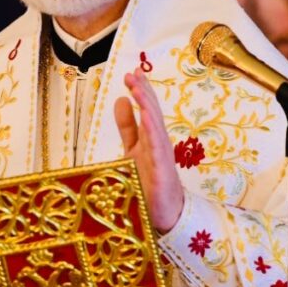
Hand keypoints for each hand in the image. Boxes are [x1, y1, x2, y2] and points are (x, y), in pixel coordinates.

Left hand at [114, 68, 184, 232]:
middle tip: (133, 72)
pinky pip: (158, 149)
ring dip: (146, 105)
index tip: (132, 71)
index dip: (140, 90)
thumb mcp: (133, 148)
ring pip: (155, 126)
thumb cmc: (150, 181)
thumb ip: (128, 126)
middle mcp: (158, 143)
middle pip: (151, 112)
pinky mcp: (163, 171)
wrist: (167, 214)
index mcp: (150, 137)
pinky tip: (146, 117)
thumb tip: (120, 99)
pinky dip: (153, 131)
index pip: (146, 109)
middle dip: (143, 92)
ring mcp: (162, 156)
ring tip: (137, 87)